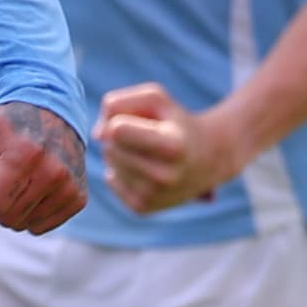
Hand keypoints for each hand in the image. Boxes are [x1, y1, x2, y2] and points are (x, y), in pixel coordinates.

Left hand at [0, 100, 86, 233]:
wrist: (55, 111)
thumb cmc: (14, 123)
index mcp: (26, 155)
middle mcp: (52, 173)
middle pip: (9, 217)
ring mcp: (68, 188)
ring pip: (26, 225)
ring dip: (13, 209)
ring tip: (14, 184)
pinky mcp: (78, 197)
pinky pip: (44, 225)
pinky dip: (31, 214)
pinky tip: (30, 192)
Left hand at [94, 82, 251, 214]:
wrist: (209, 157)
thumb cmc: (176, 122)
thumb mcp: (155, 98)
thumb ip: (118, 104)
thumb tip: (97, 136)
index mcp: (172, 146)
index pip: (116, 130)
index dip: (119, 120)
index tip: (137, 120)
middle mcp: (164, 176)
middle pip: (110, 147)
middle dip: (120, 137)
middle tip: (147, 137)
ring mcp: (153, 196)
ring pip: (110, 163)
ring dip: (121, 153)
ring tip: (148, 152)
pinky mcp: (143, 208)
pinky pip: (111, 180)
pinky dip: (121, 170)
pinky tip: (144, 168)